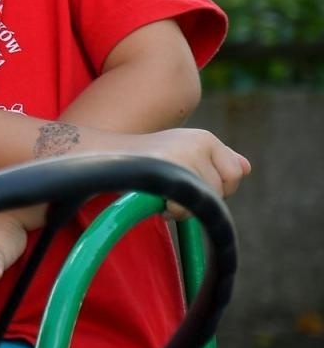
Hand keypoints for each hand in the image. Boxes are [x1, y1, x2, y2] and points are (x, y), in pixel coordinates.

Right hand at [127, 128, 249, 208]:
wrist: (100, 154)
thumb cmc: (142, 161)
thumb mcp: (182, 153)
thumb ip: (214, 160)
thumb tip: (247, 167)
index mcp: (205, 138)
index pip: (236, 173)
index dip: (218, 187)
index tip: (191, 186)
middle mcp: (198, 142)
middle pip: (223, 188)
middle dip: (200, 199)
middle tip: (174, 195)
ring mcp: (183, 155)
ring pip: (205, 199)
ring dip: (185, 208)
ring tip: (163, 199)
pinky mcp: (167, 169)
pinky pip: (185, 204)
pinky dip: (173, 210)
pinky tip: (159, 203)